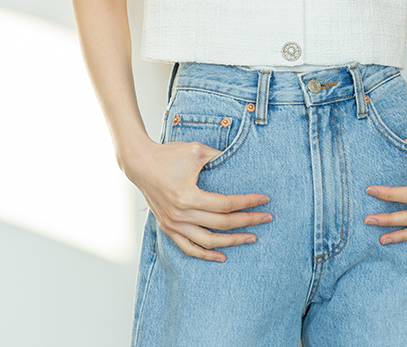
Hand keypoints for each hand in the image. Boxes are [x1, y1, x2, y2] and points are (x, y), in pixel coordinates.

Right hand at [124, 138, 272, 261]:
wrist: (140, 163)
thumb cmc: (168, 154)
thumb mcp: (196, 151)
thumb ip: (219, 157)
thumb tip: (240, 160)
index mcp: (188, 196)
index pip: (226, 205)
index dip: (247, 203)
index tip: (265, 200)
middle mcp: (180, 214)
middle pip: (221, 224)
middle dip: (247, 222)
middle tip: (266, 218)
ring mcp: (173, 224)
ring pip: (207, 241)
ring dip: (231, 241)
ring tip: (250, 238)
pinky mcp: (167, 227)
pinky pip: (188, 248)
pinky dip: (205, 254)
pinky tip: (221, 256)